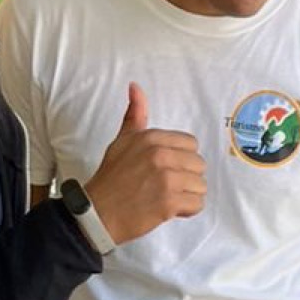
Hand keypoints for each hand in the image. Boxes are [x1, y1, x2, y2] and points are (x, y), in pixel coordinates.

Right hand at [85, 84, 206, 244]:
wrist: (98, 212)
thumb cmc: (111, 178)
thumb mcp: (122, 141)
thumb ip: (135, 116)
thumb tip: (135, 87)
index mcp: (152, 138)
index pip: (191, 144)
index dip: (181, 159)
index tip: (166, 168)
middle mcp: (160, 155)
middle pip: (199, 164)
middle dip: (186, 177)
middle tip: (166, 186)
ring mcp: (166, 179)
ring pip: (201, 185)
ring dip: (188, 194)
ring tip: (168, 197)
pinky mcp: (169, 203)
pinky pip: (197, 204)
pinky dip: (187, 210)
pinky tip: (171, 209)